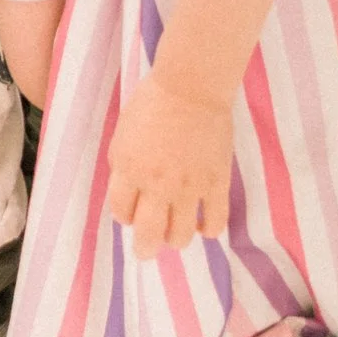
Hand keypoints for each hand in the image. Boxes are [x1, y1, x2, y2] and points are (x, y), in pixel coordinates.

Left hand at [105, 73, 231, 257]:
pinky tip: (204, 224)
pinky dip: (209, 230)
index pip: (121, 212)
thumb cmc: (153, 101)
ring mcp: (189, 187)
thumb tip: (128, 191)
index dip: (125, 216)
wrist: (192, 86)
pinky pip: (214, 223)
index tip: (131, 214)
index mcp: (129, 168)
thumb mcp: (124, 131)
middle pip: (148, 235)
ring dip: (176, 239)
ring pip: (181, 237)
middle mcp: (157, 184)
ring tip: (176, 233)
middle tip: (147, 250)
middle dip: (145, 248)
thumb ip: (124, 163)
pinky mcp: (216, 184)